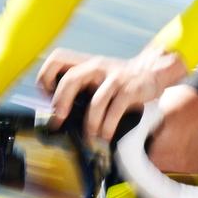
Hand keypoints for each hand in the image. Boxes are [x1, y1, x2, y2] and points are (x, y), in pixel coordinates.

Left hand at [42, 47, 186, 142]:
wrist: (152, 72)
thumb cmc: (118, 81)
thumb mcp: (96, 78)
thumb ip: (78, 89)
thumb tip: (56, 117)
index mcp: (85, 63)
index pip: (57, 59)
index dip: (46, 76)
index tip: (45, 97)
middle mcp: (97, 66)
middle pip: (71, 79)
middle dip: (61, 102)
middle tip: (58, 121)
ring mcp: (114, 77)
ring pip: (96, 101)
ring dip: (90, 123)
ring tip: (90, 137)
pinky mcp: (130, 89)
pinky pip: (115, 109)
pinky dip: (108, 126)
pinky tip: (106, 135)